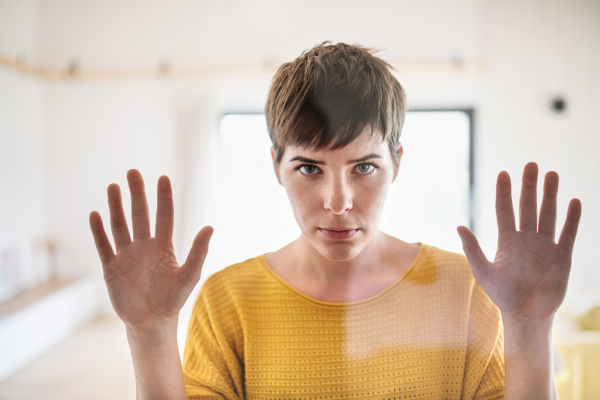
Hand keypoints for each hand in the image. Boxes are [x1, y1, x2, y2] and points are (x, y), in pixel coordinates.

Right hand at [89, 170, 212, 330]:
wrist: (151, 322)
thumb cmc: (173, 300)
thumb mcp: (189, 275)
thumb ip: (198, 251)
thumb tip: (210, 226)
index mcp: (163, 246)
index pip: (164, 215)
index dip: (163, 197)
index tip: (163, 178)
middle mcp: (144, 246)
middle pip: (139, 215)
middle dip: (136, 194)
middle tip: (133, 172)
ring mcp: (126, 255)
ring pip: (120, 226)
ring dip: (116, 207)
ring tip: (114, 186)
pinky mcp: (111, 268)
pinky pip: (103, 246)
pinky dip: (98, 231)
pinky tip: (95, 214)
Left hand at [457, 162, 581, 322]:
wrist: (525, 315)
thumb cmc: (501, 295)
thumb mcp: (483, 271)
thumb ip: (472, 249)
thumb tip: (459, 226)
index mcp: (506, 241)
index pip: (504, 210)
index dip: (504, 192)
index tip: (504, 173)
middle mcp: (526, 239)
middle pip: (527, 207)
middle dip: (529, 186)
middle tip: (531, 165)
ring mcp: (545, 246)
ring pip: (547, 215)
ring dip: (550, 195)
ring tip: (552, 174)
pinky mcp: (561, 257)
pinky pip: (567, 234)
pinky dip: (571, 219)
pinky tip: (574, 202)